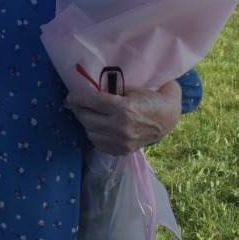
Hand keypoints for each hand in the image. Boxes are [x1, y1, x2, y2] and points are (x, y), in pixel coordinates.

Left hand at [65, 80, 182, 155]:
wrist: (168, 118)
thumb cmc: (150, 98)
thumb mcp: (132, 89)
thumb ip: (111, 90)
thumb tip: (89, 90)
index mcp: (123, 108)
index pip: (91, 102)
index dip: (77, 97)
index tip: (70, 96)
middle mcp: (121, 127)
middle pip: (87, 118)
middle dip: (78, 110)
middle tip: (75, 104)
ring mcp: (121, 141)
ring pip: (90, 132)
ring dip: (86, 122)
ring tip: (88, 114)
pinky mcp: (122, 150)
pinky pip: (99, 144)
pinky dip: (95, 134)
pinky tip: (98, 126)